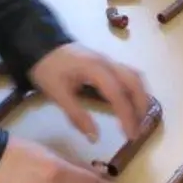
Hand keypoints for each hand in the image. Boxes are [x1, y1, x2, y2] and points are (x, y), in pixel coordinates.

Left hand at [29, 43, 151, 145]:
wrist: (41, 45)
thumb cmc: (47, 69)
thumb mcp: (57, 93)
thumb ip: (76, 115)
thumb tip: (94, 138)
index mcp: (95, 69)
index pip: (118, 94)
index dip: (127, 116)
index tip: (131, 136)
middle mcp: (107, 62)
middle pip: (134, 82)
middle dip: (141, 107)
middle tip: (138, 130)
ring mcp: (109, 60)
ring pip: (135, 77)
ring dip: (140, 98)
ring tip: (138, 120)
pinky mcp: (107, 62)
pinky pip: (129, 75)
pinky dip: (135, 91)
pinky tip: (131, 105)